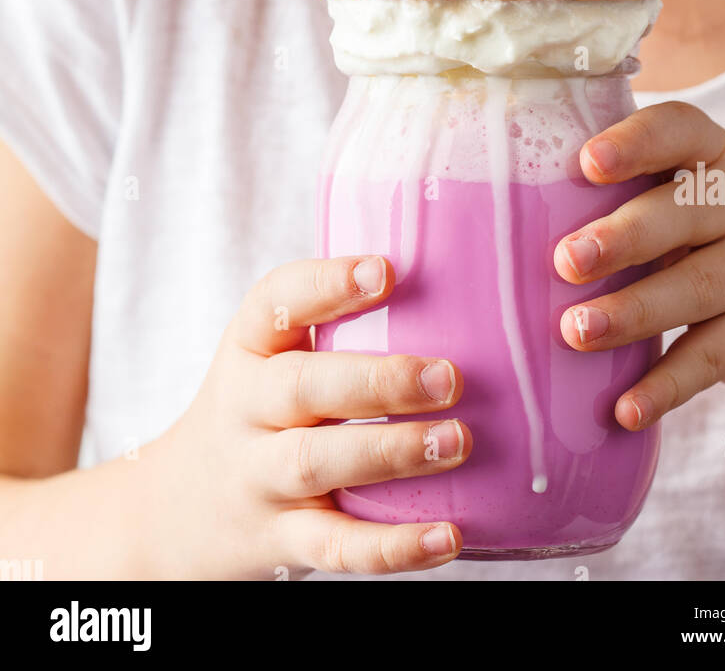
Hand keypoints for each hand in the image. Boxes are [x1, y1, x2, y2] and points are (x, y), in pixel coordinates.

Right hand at [138, 255, 470, 578]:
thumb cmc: (257, 413)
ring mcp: (258, 478)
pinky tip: (447, 537)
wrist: (175, 513)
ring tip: (458, 440)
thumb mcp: (270, 359)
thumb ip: (336, 326)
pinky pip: (336, 547)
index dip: (328, 284)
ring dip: (391, 451)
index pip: (276, 303)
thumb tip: (454, 288)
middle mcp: (246, 410)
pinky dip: (392, 546)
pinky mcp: (281, 540)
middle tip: (448, 377)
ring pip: (315, 463)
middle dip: (377, 381)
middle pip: (300, 388)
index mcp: (249, 349)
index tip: (385, 270)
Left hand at [554, 101, 724, 430]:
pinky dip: (666, 387)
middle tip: (565, 260)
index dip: (637, 142)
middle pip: (686, 214)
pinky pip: (711, 359)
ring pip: (697, 289)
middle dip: (624, 237)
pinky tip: (624, 409)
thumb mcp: (677, 190)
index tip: (587, 161)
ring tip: (576, 331)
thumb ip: (616, 186)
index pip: (681, 130)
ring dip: (633, 312)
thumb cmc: (697, 226)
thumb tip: (497, 199)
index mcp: (712, 154)